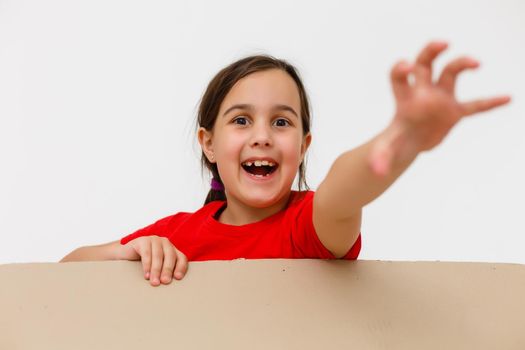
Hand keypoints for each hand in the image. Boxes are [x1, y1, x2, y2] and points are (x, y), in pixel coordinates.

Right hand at [121, 236, 187, 285]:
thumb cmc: (143, 266)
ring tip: (154, 282)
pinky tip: (146, 275)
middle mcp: (165, 243)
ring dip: (156, 270)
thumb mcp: (156, 270)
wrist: (124, 257)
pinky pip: (147, 253)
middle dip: (168, 270)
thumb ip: (164, 274)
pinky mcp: (143, 240)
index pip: (182, 258)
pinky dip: (147, 265)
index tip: (177, 278)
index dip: (181, 267)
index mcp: (172, 250)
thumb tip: (169, 285)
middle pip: (171, 256)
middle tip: (165, 282)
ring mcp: (154, 240)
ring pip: (158, 255)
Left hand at [369, 41, 510, 175]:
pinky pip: (475, 105)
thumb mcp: (386, 149)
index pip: (398, 74)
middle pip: (425, 62)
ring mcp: (440, 98)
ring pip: (451, 72)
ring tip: (477, 63)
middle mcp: (422, 91)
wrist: (410, 144)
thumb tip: (377, 172)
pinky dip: (489, 103)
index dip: (401, 67)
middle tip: (443, 44)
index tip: (407, 67)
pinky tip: (506, 98)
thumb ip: (381, 157)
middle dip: (431, 51)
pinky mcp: (454, 111)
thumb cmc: (396, 141)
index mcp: (403, 97)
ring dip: (463, 63)